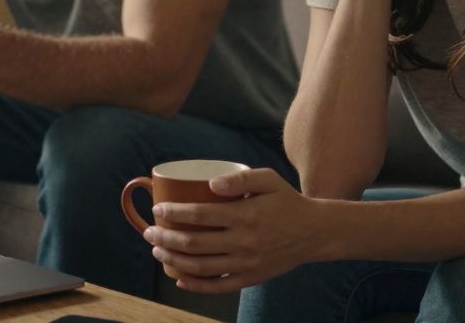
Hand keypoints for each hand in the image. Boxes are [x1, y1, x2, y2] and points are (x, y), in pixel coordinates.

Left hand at [142, 168, 325, 293]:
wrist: (314, 232)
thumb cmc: (286, 201)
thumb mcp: (268, 179)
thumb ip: (239, 178)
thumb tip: (210, 183)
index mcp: (245, 215)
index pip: (200, 215)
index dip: (174, 213)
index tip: (158, 209)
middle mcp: (244, 242)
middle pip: (195, 243)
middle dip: (166, 238)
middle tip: (150, 232)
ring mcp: (246, 263)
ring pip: (201, 267)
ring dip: (174, 260)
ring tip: (158, 251)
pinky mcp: (250, 278)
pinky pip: (218, 286)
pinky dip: (196, 285)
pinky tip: (180, 279)